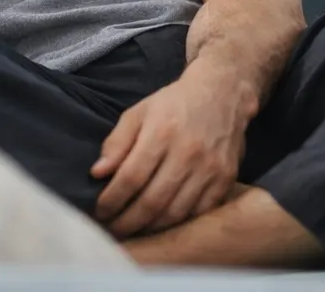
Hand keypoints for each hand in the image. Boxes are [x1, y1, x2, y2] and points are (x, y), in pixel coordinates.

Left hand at [90, 57, 255, 238]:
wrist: (222, 95)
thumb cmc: (173, 104)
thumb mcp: (138, 113)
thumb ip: (117, 142)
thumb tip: (98, 173)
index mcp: (162, 132)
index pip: (131, 177)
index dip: (112, 199)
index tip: (99, 211)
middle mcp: (188, 152)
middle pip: (152, 201)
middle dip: (127, 221)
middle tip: (112, 230)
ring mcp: (210, 168)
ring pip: (176, 212)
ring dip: (150, 227)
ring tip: (133, 229)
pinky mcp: (226, 179)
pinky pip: (199, 213)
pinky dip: (178, 223)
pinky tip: (161, 223)